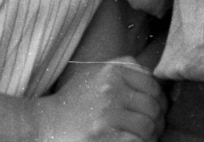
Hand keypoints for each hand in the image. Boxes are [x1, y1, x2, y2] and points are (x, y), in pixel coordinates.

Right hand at [31, 57, 164, 141]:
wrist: (43, 124)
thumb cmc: (74, 101)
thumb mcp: (97, 74)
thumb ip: (127, 69)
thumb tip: (159, 82)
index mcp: (113, 70)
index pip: (153, 85)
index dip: (160, 101)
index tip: (158, 111)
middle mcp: (111, 88)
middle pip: (153, 107)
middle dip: (158, 121)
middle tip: (155, 129)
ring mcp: (107, 113)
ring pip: (148, 126)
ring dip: (151, 136)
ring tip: (146, 139)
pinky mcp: (102, 135)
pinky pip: (136, 141)